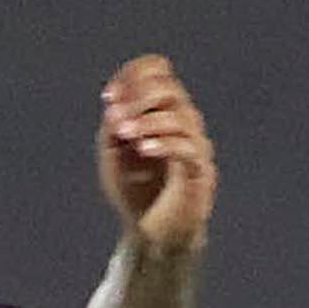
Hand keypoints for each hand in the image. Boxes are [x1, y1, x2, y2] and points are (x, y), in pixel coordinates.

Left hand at [95, 54, 215, 256]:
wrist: (152, 235)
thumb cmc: (134, 192)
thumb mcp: (113, 157)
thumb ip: (113, 129)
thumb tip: (115, 105)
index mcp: (162, 111)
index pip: (159, 72)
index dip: (134, 76)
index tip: (108, 96)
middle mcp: (184, 122)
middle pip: (170, 90)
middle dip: (139, 98)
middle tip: (114, 117)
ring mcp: (195, 146)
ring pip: (180, 117)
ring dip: (147, 122)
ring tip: (123, 134)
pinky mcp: (200, 173)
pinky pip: (188, 149)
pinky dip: (164, 144)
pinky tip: (143, 149)